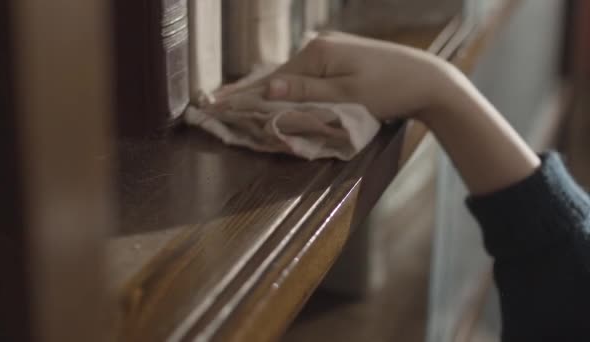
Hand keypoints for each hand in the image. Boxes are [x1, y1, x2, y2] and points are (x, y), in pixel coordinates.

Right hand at [215, 32, 457, 121]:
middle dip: (246, 92)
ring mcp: (328, 51)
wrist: (426, 79)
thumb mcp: (346, 96)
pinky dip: (285, 87)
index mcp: (315, 54)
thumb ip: (305, 93)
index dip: (241, 97)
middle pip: (275, 76)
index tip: (212, 105)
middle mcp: (317, 46)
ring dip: (264, 90)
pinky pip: (303, 75)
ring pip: (288, 76)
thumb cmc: (389, 90)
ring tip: (233, 99)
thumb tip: (266, 91)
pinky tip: (271, 91)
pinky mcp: (338, 58)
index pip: (269, 81)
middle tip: (213, 102)